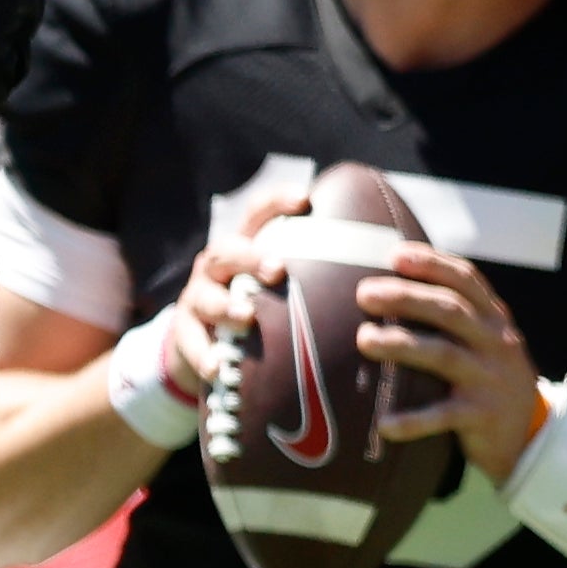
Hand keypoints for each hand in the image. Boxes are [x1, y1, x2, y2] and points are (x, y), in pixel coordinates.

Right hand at [166, 179, 310, 415]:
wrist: (203, 344)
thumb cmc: (258, 310)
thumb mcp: (277, 288)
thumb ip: (314, 278)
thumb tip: (383, 275)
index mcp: (244, 247)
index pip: (258, 215)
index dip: (277, 203)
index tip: (304, 199)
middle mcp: (217, 267)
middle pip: (227, 251)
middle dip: (251, 258)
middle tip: (277, 270)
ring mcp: (197, 298)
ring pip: (206, 296)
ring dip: (226, 307)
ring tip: (246, 318)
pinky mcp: (183, 332)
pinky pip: (189, 341)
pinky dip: (203, 355)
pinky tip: (217, 368)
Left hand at [359, 239, 549, 481]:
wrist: (528, 434)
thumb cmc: (489, 378)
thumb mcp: (484, 341)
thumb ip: (456, 317)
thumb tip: (391, 290)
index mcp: (494, 319)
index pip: (466, 280)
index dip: (432, 264)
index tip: (396, 256)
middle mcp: (496, 343)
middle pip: (450, 311)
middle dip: (406, 297)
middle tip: (365, 294)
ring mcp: (490, 379)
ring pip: (443, 355)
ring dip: (401, 344)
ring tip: (364, 339)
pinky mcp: (482, 415)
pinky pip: (443, 415)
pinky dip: (413, 421)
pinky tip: (384, 423)